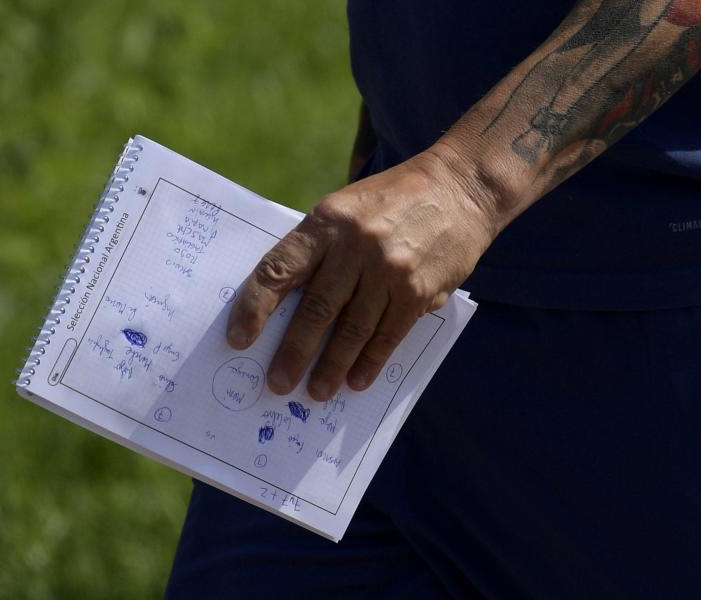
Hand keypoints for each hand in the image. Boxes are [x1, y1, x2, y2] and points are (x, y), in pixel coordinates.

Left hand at [225, 145, 497, 400]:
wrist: (461, 187)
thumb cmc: (394, 200)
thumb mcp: (347, 208)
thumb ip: (321, 248)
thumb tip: (287, 305)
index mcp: (327, 221)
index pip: (280, 269)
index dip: (255, 307)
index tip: (239, 339)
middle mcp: (356, 245)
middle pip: (316, 309)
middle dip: (293, 352)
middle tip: (278, 383)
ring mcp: (390, 270)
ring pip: (352, 329)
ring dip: (332, 366)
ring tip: (317, 391)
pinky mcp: (420, 290)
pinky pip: (389, 335)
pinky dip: (371, 361)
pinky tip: (357, 379)